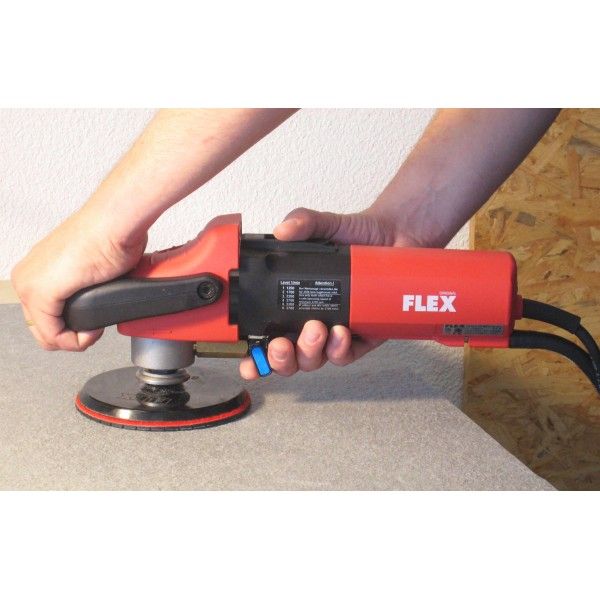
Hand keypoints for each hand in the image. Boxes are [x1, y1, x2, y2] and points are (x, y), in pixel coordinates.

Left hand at [11, 207, 146, 350]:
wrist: (114, 223)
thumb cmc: (110, 236)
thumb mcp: (91, 267)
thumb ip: (84, 284)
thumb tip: (95, 298)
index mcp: (35, 269)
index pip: (44, 318)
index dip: (70, 330)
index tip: (93, 324)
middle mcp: (27, 276)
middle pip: (42, 330)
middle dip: (71, 337)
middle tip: (94, 330)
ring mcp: (30, 285)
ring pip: (46, 337)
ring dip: (74, 340)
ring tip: (94, 331)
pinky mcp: (41, 293)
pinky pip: (53, 335)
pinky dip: (76, 340)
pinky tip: (92, 330)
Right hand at [239, 207, 420, 378]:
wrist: (397, 234)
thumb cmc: (358, 236)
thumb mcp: (325, 225)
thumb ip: (303, 222)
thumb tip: (283, 230)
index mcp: (293, 304)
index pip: (266, 337)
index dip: (254, 356)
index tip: (245, 363)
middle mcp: (311, 322)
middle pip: (289, 357)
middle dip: (280, 359)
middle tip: (282, 344)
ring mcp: (336, 331)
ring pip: (316, 359)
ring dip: (310, 352)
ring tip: (316, 330)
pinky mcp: (365, 334)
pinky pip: (348, 354)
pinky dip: (341, 350)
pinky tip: (340, 334)